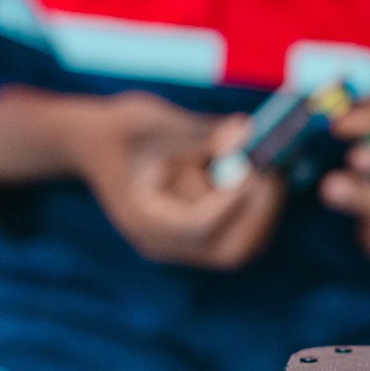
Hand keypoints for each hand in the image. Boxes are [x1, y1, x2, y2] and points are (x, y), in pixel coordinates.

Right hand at [0, 86, 284, 269]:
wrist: (98, 144)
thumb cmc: (122, 130)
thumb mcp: (152, 120)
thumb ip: (200, 131)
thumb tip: (247, 133)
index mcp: (145, 221)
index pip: (199, 227)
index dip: (233, 200)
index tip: (252, 166)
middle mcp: (168, 242)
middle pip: (232, 250)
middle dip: (261, 209)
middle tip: (271, 167)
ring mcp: (187, 241)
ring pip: (247, 241)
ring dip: (264, 203)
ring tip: (260, 161)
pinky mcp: (205, 230)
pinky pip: (246, 226)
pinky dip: (258, 199)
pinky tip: (248, 166)